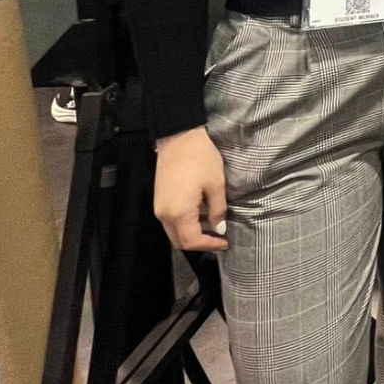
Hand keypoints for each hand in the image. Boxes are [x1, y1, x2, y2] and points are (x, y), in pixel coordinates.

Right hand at [153, 126, 227, 250]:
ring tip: (213, 228)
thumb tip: (219, 228)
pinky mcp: (159, 200)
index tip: (225, 243)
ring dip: (192, 234)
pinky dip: (185, 225)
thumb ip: (218, 209)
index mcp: (179, 212)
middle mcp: (164, 214)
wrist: (178, 137)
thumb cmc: (200, 158)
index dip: (210, 245)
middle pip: (180, 241)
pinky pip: (171, 221)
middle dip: (200, 244)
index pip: (192, 241)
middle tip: (219, 239)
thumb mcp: (216, 184)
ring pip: (174, 232)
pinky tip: (201, 216)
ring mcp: (159, 208)